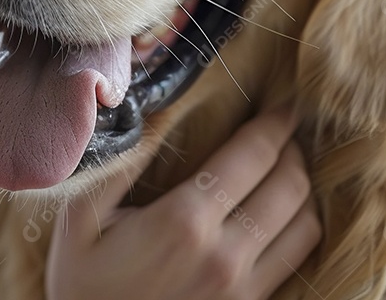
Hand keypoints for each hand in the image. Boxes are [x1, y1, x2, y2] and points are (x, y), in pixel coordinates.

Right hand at [46, 104, 319, 299]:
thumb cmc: (81, 284)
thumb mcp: (79, 219)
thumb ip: (119, 165)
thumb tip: (154, 115)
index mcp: (184, 221)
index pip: (253, 156)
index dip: (276, 122)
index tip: (285, 103)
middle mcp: (226, 255)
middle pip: (290, 186)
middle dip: (293, 150)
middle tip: (282, 131)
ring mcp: (244, 289)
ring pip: (306, 226)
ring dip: (303, 190)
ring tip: (285, 170)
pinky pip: (296, 262)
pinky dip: (300, 230)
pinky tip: (281, 216)